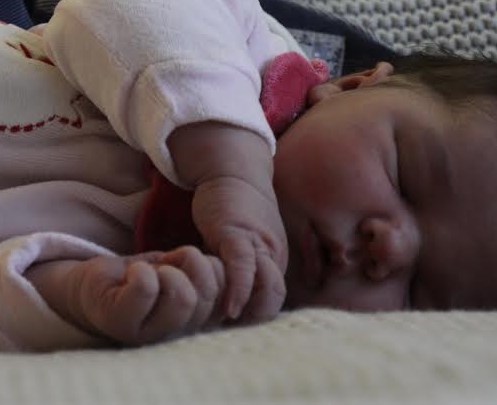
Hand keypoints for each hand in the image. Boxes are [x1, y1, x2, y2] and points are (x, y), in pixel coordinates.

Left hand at [28, 246, 225, 345]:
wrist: (94, 283)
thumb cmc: (143, 276)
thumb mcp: (183, 270)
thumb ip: (209, 275)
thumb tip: (235, 268)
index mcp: (196, 324)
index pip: (229, 300)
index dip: (218, 270)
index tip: (194, 264)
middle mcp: (174, 337)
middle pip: (206, 296)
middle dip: (192, 263)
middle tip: (170, 265)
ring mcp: (146, 334)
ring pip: (182, 297)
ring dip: (167, 269)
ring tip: (152, 271)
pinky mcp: (119, 321)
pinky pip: (146, 288)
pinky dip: (142, 271)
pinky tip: (132, 274)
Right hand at [191, 176, 287, 322]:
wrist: (231, 168)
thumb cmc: (232, 207)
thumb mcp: (239, 241)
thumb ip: (238, 266)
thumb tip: (221, 296)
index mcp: (273, 260)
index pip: (273, 300)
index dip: (254, 316)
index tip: (229, 326)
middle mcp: (271, 255)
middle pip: (275, 298)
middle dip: (254, 318)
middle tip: (225, 328)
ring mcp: (257, 243)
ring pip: (266, 285)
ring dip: (247, 308)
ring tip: (224, 322)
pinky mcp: (236, 232)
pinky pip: (243, 266)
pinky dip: (238, 288)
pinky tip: (228, 308)